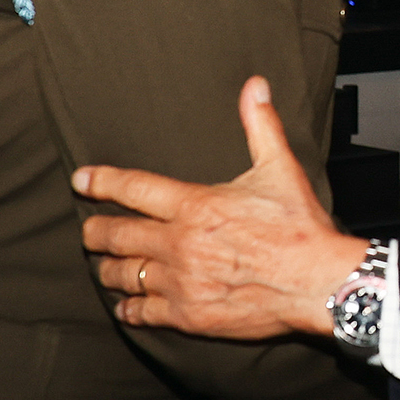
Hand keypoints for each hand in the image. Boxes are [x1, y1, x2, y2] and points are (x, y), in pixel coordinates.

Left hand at [76, 76, 366, 339]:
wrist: (319, 281)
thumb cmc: (301, 227)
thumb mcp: (281, 169)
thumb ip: (261, 126)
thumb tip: (255, 86)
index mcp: (196, 205)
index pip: (133, 188)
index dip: (101, 182)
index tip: (81, 180)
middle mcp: (179, 243)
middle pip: (116, 236)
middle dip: (95, 232)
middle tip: (88, 232)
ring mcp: (181, 281)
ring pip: (124, 275)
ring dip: (110, 270)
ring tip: (106, 267)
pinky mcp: (190, 314)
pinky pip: (144, 312)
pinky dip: (130, 309)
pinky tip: (126, 306)